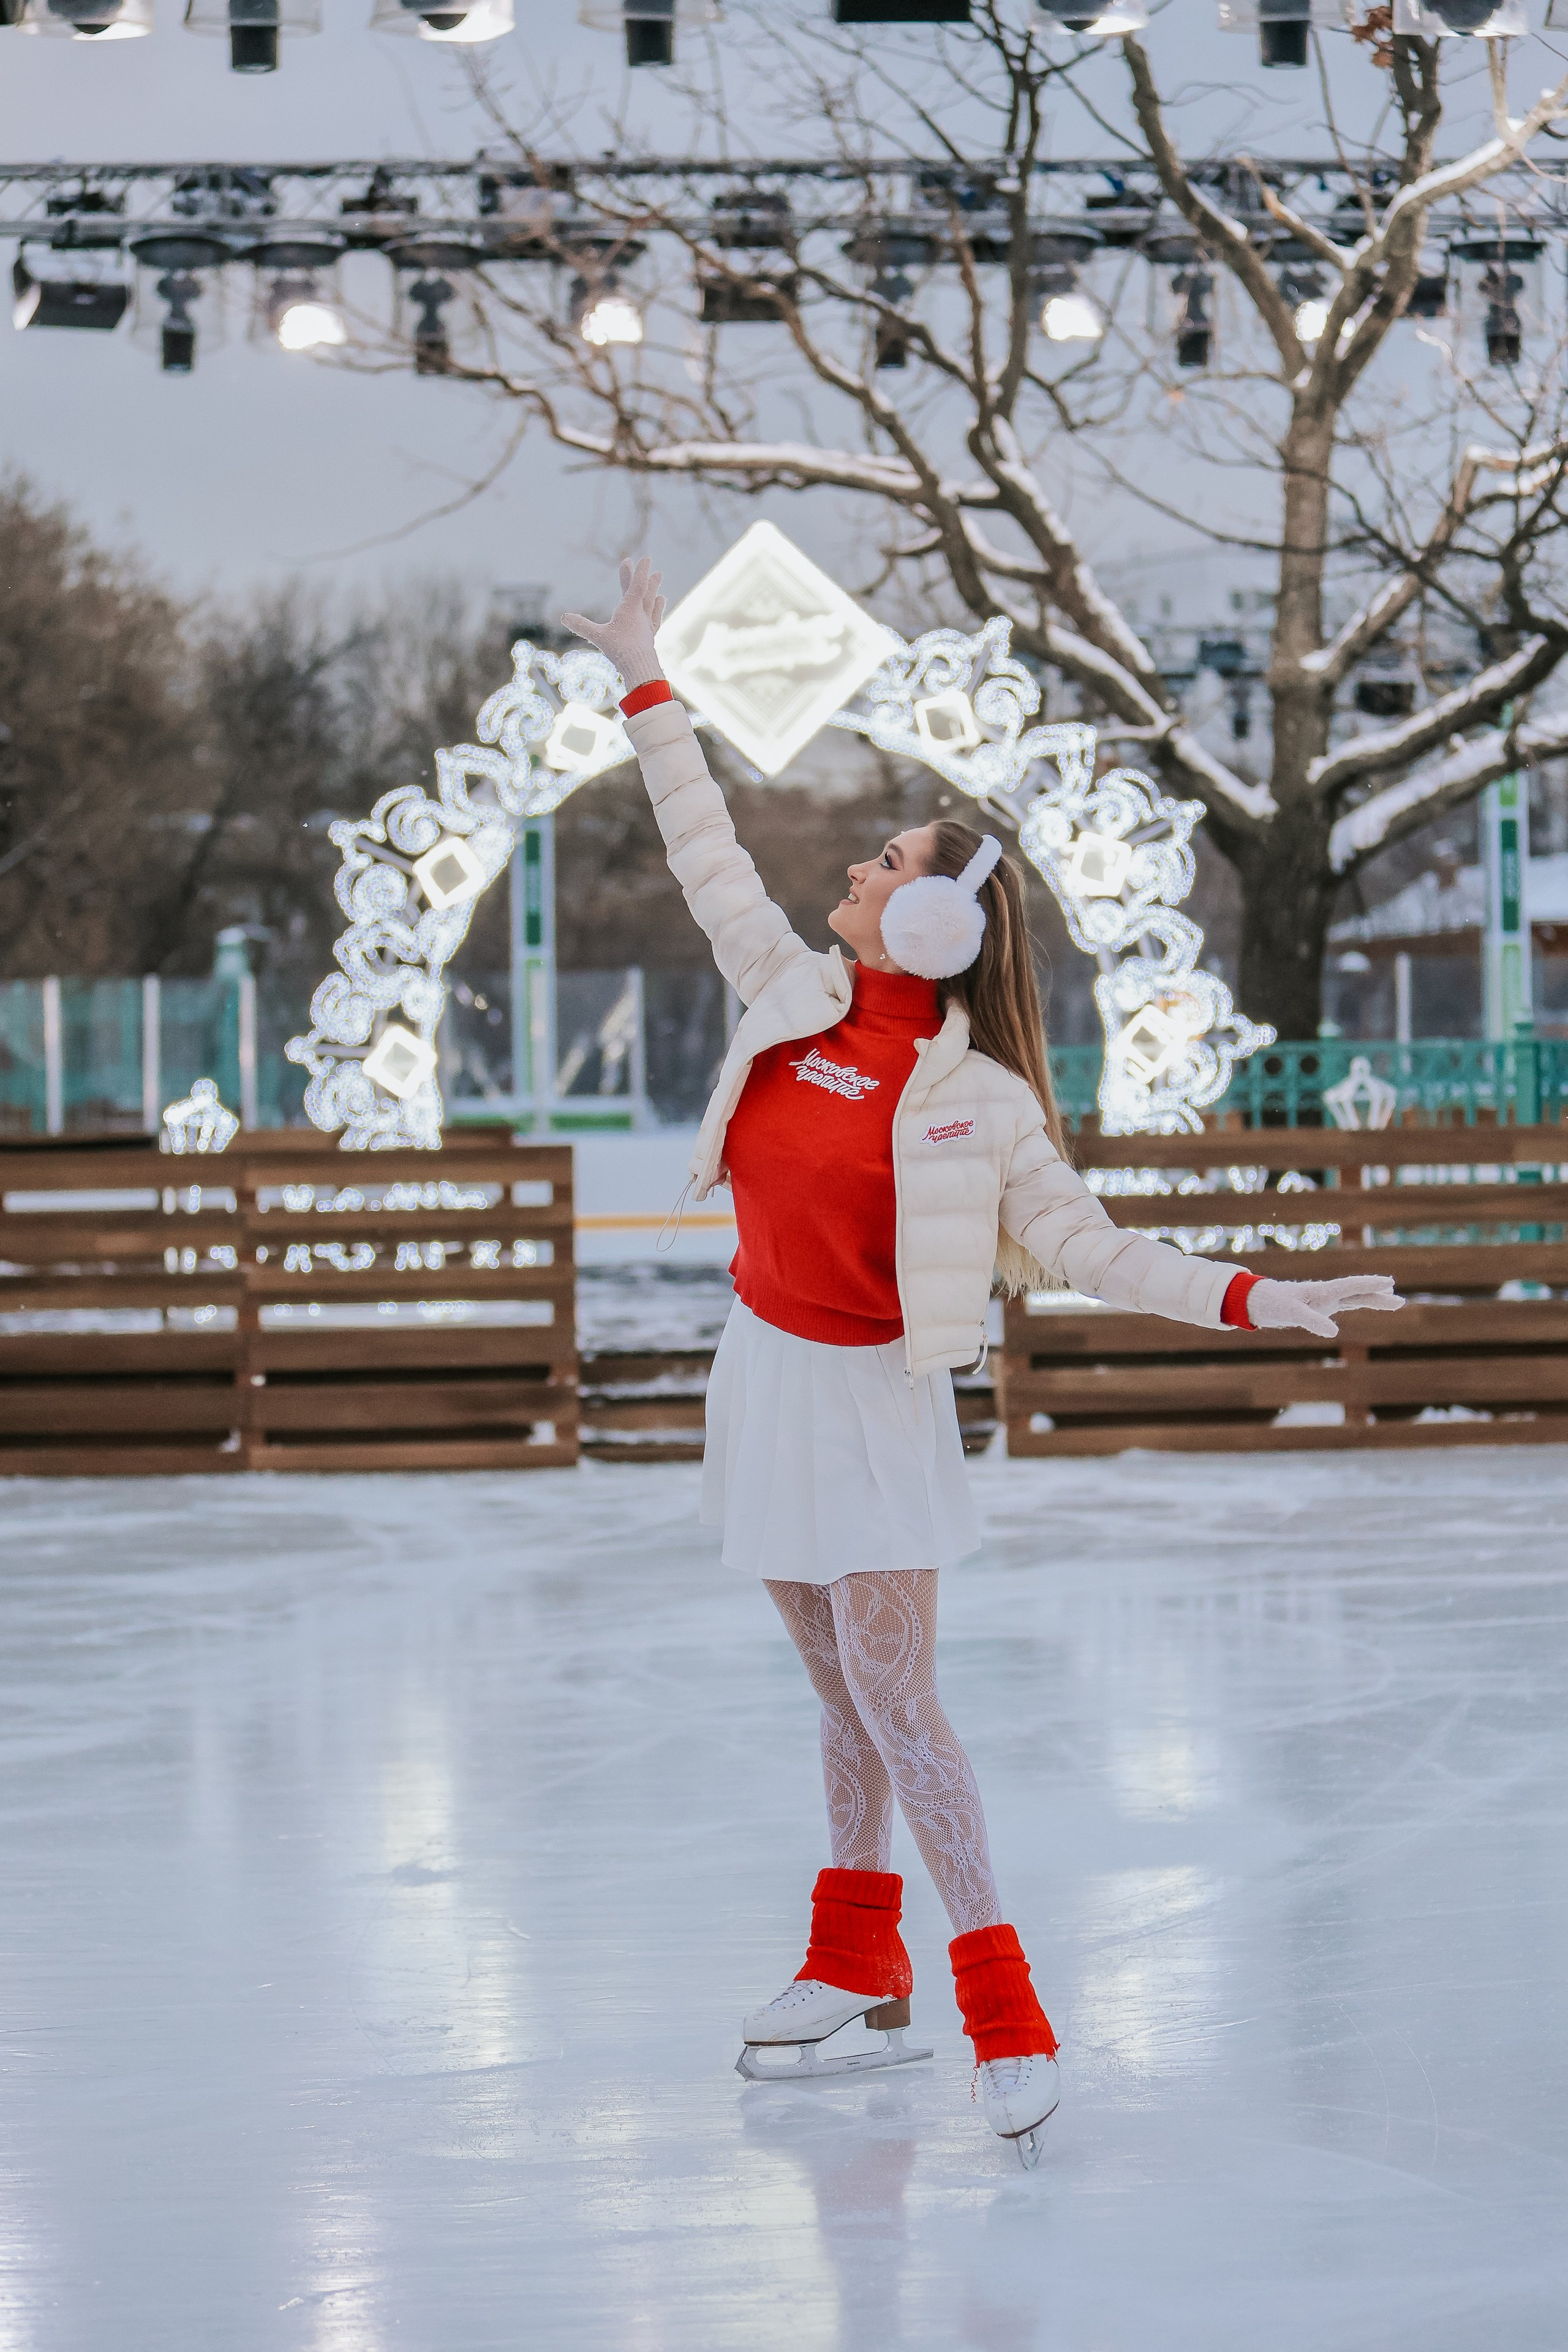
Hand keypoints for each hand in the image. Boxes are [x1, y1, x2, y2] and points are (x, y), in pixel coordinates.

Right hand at [561, 556, 666, 689]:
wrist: (640, 669)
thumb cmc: (620, 651)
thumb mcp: (598, 636)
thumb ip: (581, 625)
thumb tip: (564, 617)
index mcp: (630, 609)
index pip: (637, 585)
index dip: (640, 571)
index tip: (646, 558)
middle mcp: (641, 615)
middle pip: (645, 592)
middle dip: (646, 578)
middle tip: (652, 566)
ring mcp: (647, 626)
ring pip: (652, 604)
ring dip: (654, 591)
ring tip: (659, 583)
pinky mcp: (650, 638)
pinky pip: (655, 619)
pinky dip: (657, 610)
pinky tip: (659, 606)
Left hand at [1246, 1273, 1403, 1339]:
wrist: (1257, 1301)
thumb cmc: (1273, 1303)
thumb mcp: (1290, 1313)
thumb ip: (1311, 1320)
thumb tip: (1334, 1332)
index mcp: (1322, 1291)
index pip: (1351, 1286)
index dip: (1369, 1284)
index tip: (1388, 1282)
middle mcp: (1326, 1293)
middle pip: (1358, 1293)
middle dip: (1378, 1295)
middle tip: (1400, 1300)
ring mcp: (1324, 1300)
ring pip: (1354, 1298)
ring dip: (1372, 1300)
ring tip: (1394, 1301)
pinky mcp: (1319, 1307)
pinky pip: (1344, 1305)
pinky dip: (1356, 1304)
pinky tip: (1366, 1304)